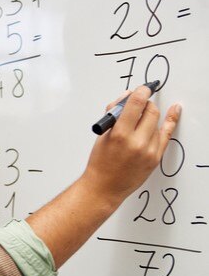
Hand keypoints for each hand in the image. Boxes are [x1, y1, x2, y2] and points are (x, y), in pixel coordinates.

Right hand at [83, 85, 180, 206]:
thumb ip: (114, 113)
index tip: (142, 89)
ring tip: (139, 121)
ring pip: (157, 123)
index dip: (141, 92)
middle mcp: (137, 142)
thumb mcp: (102, 134)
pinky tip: (174, 111)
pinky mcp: (156, 158)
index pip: (136, 104)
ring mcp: (149, 151)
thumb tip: (126, 97)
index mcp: (119, 134)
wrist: (104, 187)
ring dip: (149, 117)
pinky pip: (166, 135)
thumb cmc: (100, 162)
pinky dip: (170, 121)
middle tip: (140, 105)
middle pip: (150, 111)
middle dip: (146, 104)